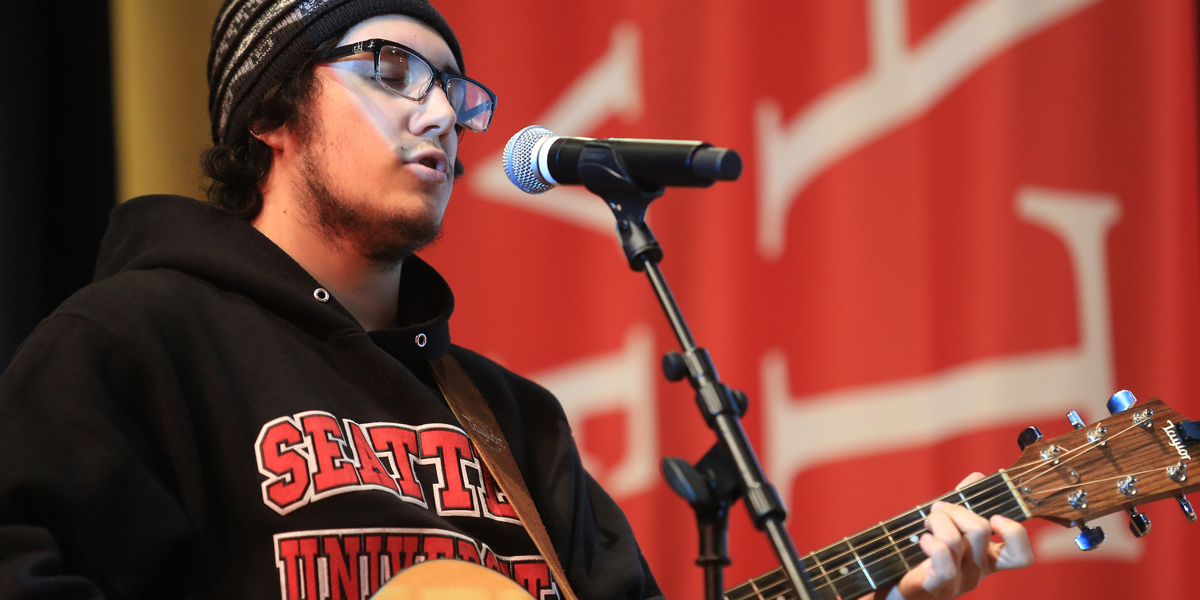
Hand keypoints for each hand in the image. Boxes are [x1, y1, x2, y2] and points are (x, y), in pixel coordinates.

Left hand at [871, 472, 1033, 599]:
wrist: (893, 584)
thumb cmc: (922, 553)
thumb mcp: (946, 525)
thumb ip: (963, 503)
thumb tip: (977, 477)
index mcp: (986, 559)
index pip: (1020, 556)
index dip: (1015, 533)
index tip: (996, 516)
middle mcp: (976, 572)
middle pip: (980, 530)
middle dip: (956, 508)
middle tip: (938, 509)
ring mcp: (958, 582)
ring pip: (957, 539)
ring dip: (937, 520)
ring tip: (926, 522)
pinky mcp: (935, 587)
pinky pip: (943, 562)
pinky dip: (932, 543)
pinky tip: (924, 540)